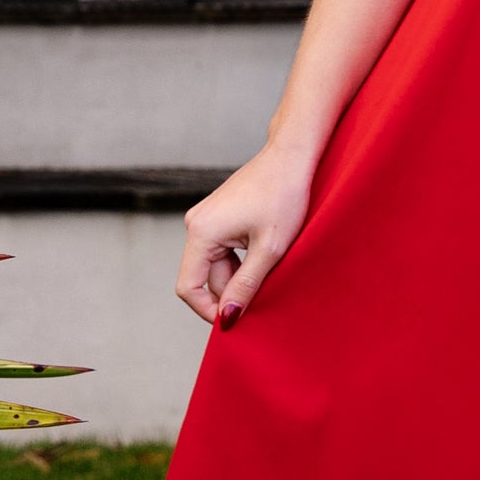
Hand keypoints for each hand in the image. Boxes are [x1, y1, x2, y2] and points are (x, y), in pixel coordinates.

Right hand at [177, 145, 316, 328]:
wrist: (290, 157)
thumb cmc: (284, 196)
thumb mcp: (270, 248)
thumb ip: (246, 285)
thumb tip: (227, 319)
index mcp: (201, 232)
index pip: (188, 287)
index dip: (208, 311)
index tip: (235, 323)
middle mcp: (195, 225)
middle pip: (205, 278)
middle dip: (231, 292)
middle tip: (267, 293)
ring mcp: (204, 219)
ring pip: (215, 266)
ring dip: (239, 276)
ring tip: (271, 269)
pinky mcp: (217, 217)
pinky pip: (222, 252)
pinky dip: (241, 261)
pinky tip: (265, 255)